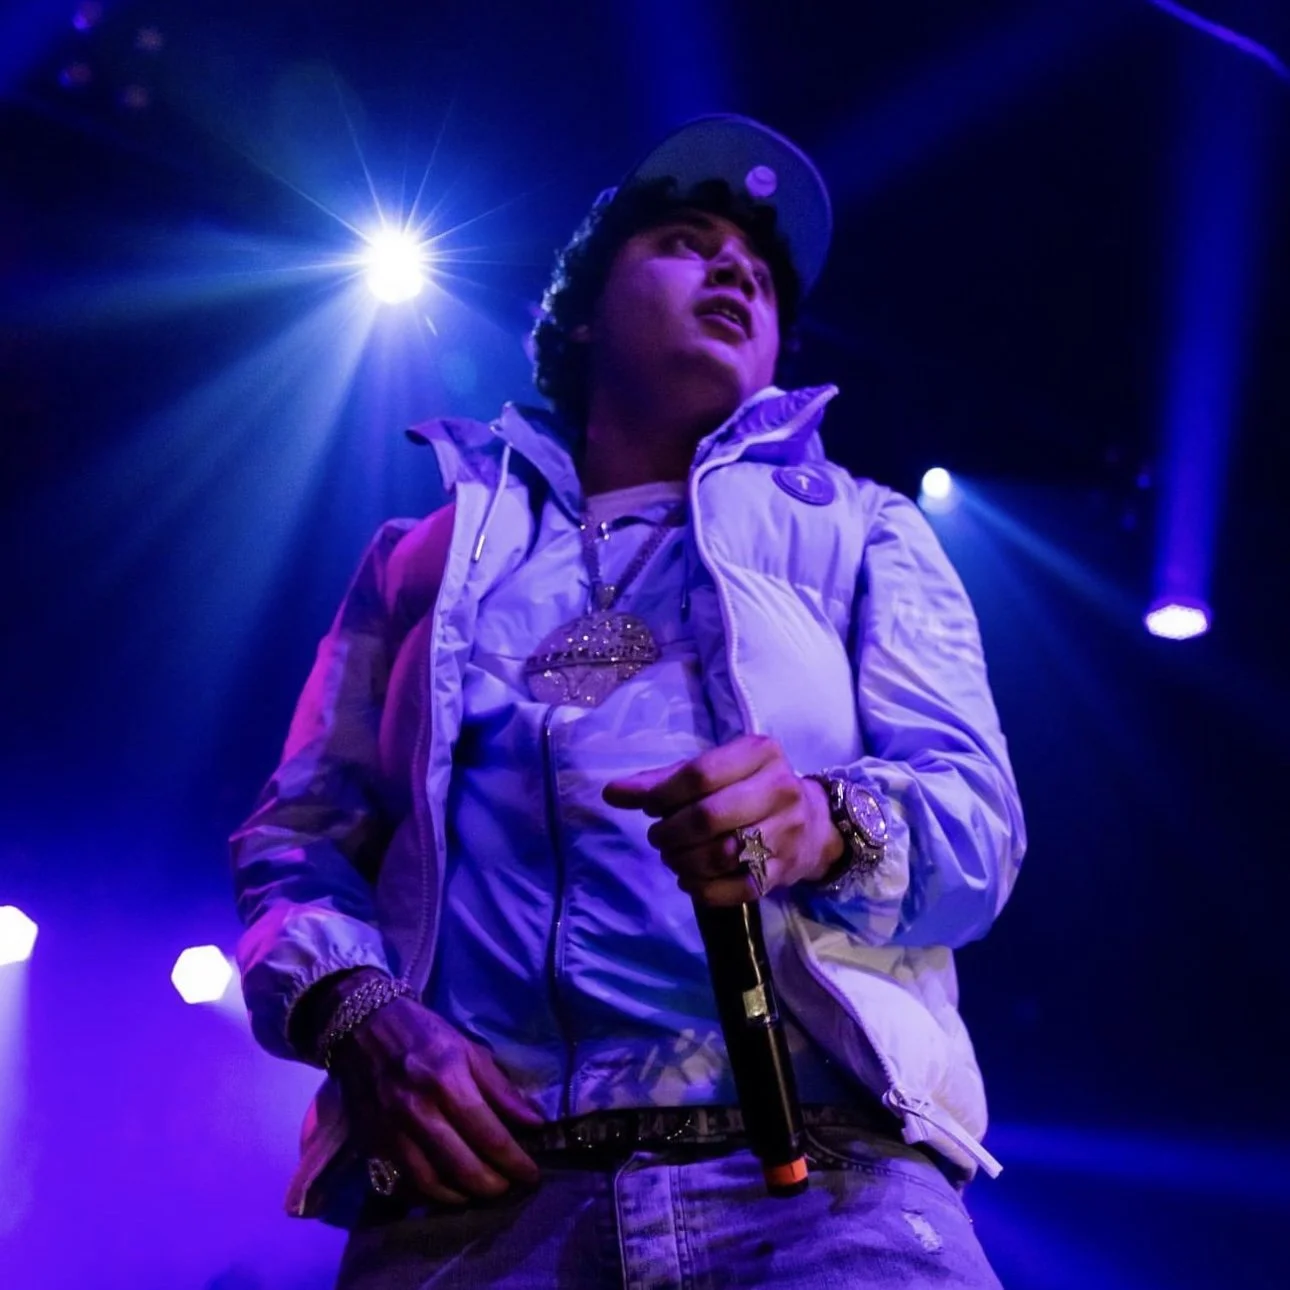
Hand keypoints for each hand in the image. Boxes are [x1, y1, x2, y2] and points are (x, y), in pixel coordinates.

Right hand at [328, 980, 543, 1204]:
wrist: (364, 1028)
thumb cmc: (425, 1035)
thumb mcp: (469, 1049)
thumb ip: (500, 1088)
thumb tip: (533, 1123)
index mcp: (446, 1081)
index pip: (487, 1133)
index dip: (513, 1160)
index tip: (531, 1174)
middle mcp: (417, 1111)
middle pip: (461, 1165)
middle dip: (492, 1185)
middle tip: (510, 1187)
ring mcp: (391, 1131)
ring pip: (431, 1183)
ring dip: (462, 1196)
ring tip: (481, 1193)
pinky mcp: (372, 1144)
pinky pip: (403, 1183)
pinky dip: (428, 1195)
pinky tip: (447, 1191)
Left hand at [603, 734, 843, 905]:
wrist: (812, 824)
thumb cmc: (747, 790)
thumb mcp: (712, 772)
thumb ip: (662, 781)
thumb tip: (612, 792)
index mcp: (760, 753)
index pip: (700, 774)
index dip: (663, 795)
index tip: (648, 807)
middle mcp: (780, 788)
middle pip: (709, 817)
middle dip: (671, 833)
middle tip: (658, 837)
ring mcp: (787, 832)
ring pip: (722, 855)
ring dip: (684, 861)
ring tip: (672, 857)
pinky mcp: (785, 870)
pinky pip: (736, 888)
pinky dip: (703, 889)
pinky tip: (690, 880)